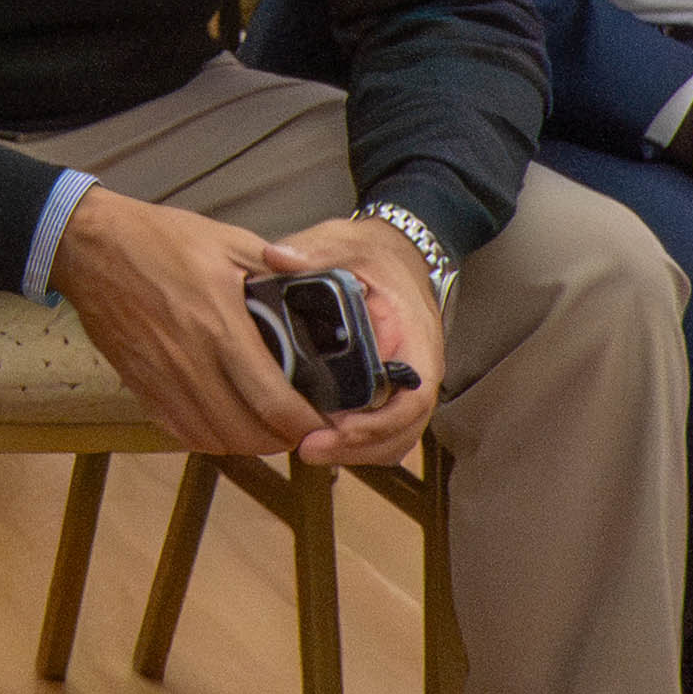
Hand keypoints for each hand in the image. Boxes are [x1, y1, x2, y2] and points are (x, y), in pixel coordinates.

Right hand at [48, 188, 354, 465]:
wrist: (91, 246)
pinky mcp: (138, 384)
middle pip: (245, 433)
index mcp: (220, 324)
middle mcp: (190, 360)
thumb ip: (277, 264)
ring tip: (264, 427)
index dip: (305, 423)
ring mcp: (160, 378)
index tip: (324, 421)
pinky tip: (222, 422)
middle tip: (299, 426)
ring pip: (211, 439)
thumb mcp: (228, 239)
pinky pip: (177, 431)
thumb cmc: (160, 239)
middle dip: (281, 439)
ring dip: (245, 443)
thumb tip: (321, 281)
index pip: (272, 400)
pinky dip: (207, 438)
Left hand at [253, 212, 446, 466]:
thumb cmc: (374, 253)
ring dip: (355, 452)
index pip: (413, 399)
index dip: (379, 423)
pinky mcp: (385, 390)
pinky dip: (354, 444)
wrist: (395, 254)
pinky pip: (378, 430)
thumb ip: (316, 249)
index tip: (337, 429)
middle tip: (308, 448)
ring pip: (391, 438)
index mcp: (415, 340)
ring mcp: (403, 384)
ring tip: (307, 448)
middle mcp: (416, 370)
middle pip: (402, 430)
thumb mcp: (347, 241)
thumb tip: (276, 257)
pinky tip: (316, 439)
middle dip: (359, 448)